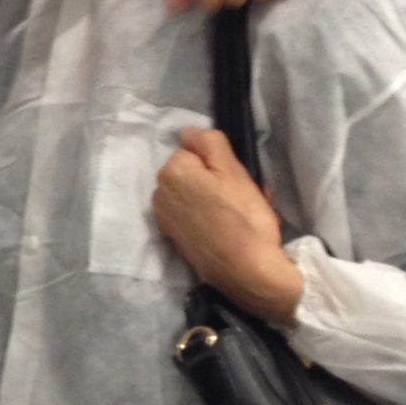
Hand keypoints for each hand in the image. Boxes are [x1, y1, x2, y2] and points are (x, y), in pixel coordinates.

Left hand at [153, 129, 303, 322]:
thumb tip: (186, 132)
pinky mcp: (173, 240)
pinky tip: (226, 230)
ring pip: (192, 195)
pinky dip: (207, 219)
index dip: (219, 164)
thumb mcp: (233, 170)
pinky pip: (192, 216)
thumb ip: (208, 143)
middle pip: (192, 174)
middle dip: (215, 182)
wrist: (247, 272)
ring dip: (213, 200)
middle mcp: (158, 194)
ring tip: (238, 215)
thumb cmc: (244, 217)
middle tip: (242, 198)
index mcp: (171, 172)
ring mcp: (164, 220)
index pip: (195, 151)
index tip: (237, 181)